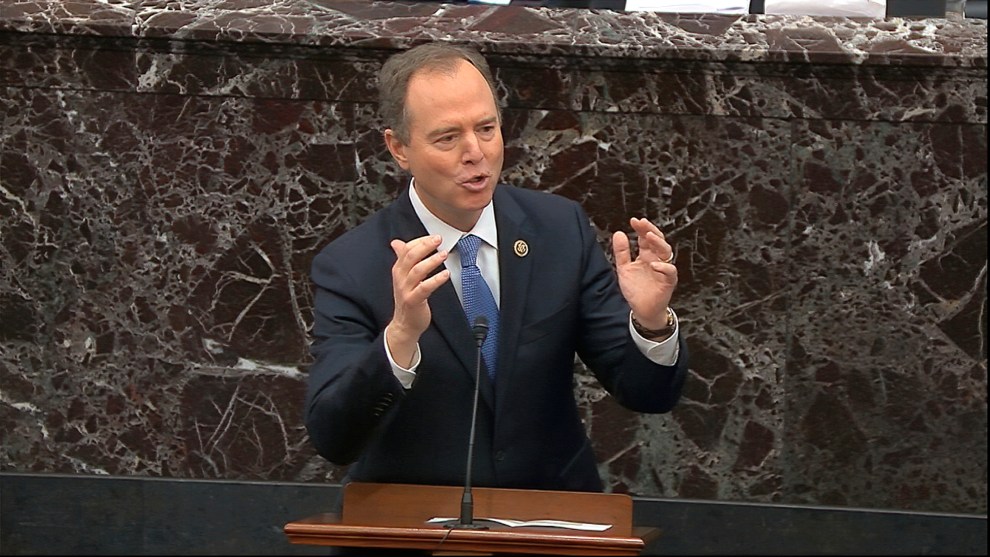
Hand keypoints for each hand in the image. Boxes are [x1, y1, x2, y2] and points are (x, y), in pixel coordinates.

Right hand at [387, 235, 449, 364]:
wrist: (405, 324)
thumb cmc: (408, 299)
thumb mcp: (403, 277)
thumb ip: (403, 259)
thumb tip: (396, 242)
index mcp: (398, 270)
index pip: (406, 249)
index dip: (420, 241)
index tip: (433, 236)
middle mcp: (400, 278)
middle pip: (410, 257)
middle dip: (425, 246)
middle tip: (438, 239)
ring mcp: (405, 289)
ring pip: (417, 270)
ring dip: (431, 261)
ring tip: (444, 254)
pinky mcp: (413, 301)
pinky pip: (424, 288)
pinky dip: (435, 280)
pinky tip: (445, 274)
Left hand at [611, 217, 677, 329]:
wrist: (642, 310)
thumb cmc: (635, 290)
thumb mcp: (624, 268)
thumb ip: (621, 252)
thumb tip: (619, 233)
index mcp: (646, 255)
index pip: (645, 238)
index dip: (641, 228)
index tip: (634, 221)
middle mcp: (655, 260)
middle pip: (657, 240)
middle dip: (650, 230)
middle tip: (642, 223)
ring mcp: (663, 270)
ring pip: (666, 252)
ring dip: (658, 243)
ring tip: (649, 236)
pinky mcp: (668, 282)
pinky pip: (670, 272)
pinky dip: (663, 267)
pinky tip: (653, 264)